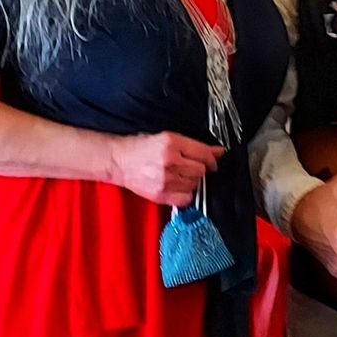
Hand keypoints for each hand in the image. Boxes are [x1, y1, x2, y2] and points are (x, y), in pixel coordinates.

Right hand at [107, 132, 222, 206]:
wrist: (119, 161)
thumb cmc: (140, 148)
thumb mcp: (167, 137)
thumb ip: (193, 145)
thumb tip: (217, 152)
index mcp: (172, 143)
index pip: (204, 153)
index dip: (212, 158)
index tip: (213, 160)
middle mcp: (170, 161)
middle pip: (201, 170)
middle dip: (200, 168)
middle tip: (191, 166)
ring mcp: (165, 180)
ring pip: (195, 185)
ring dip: (192, 181)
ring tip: (180, 175)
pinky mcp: (161, 195)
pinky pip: (186, 199)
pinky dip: (186, 194)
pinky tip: (177, 186)